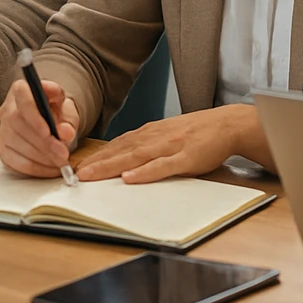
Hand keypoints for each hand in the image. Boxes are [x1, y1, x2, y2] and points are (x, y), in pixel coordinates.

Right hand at [0, 78, 79, 177]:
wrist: (50, 120)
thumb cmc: (56, 111)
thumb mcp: (67, 109)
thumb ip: (67, 119)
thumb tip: (66, 133)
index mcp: (21, 90)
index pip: (22, 99)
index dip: (33, 117)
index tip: (49, 132)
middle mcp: (7, 108)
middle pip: (17, 124)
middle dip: (42, 143)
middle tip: (62, 154)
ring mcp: (2, 130)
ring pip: (15, 144)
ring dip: (40, 157)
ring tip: (60, 161)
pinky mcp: (3, 149)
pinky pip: (14, 162)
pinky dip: (34, 168)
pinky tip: (50, 168)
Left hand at [76, 104, 257, 183]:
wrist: (227, 124)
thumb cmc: (196, 133)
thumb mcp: (167, 135)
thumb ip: (146, 145)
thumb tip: (122, 157)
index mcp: (149, 133)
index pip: (117, 145)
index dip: (96, 155)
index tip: (77, 165)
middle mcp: (155, 138)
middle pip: (121, 151)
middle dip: (96, 163)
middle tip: (75, 174)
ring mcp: (170, 147)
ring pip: (135, 157)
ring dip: (111, 166)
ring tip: (92, 175)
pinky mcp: (186, 158)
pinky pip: (163, 166)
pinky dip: (145, 172)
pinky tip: (130, 178)